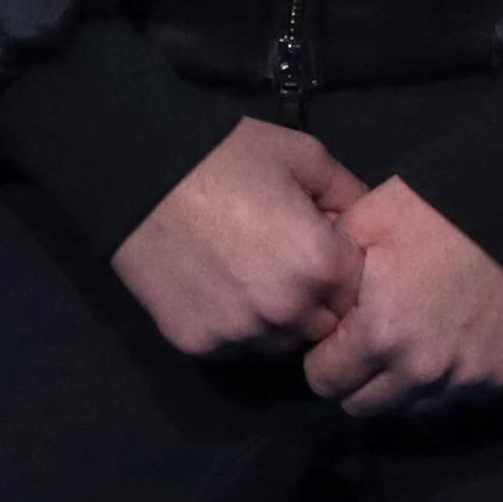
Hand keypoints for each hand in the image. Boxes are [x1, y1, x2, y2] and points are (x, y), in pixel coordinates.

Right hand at [109, 118, 369, 360]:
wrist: (136, 172)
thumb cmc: (223, 156)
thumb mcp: (301, 154)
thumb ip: (349, 194)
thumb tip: (367, 225)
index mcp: (321, 265)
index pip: (360, 290)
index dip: (340, 265)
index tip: (315, 244)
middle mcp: (287, 311)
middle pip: (324, 325)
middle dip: (314, 299)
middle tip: (281, 261)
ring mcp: (241, 333)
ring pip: (281, 343)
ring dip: (276, 320)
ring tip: (247, 275)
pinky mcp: (199, 344)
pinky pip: (235, 347)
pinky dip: (232, 326)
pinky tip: (215, 286)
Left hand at [302, 177, 502, 415]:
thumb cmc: (428, 212)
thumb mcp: (360, 227)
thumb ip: (327, 276)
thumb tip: (307, 306)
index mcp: (379, 335)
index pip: (324, 381)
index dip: (320, 358)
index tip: (330, 339)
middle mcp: (423, 372)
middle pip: (364, 406)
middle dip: (353, 379)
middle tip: (361, 345)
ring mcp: (468, 380)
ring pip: (411, 409)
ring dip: (399, 386)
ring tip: (404, 344)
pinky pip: (458, 400)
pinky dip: (444, 382)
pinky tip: (443, 346)